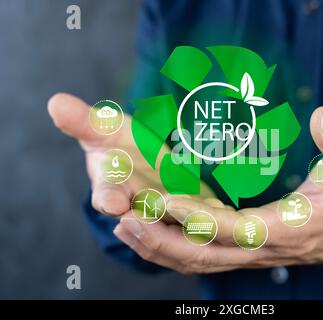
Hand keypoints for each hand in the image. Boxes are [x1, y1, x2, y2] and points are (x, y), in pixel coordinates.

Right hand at [47, 93, 214, 221]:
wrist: (150, 168)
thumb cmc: (123, 148)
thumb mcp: (107, 130)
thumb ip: (85, 122)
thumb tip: (55, 102)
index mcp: (112, 188)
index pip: (106, 194)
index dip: (108, 197)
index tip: (111, 202)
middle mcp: (138, 207)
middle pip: (142, 216)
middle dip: (149, 217)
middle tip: (159, 214)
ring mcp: (166, 214)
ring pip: (174, 222)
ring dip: (184, 218)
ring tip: (199, 211)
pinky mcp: (190, 215)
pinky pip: (200, 218)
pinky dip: (208, 215)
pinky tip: (223, 208)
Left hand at [113, 106, 322, 273]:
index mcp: (285, 228)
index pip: (234, 229)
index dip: (197, 217)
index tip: (162, 199)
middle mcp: (260, 248)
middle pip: (204, 255)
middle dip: (162, 241)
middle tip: (122, 219)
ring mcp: (248, 252)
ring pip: (197, 260)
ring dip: (158, 247)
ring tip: (121, 226)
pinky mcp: (241, 248)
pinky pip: (200, 253)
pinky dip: (170, 246)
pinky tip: (146, 229)